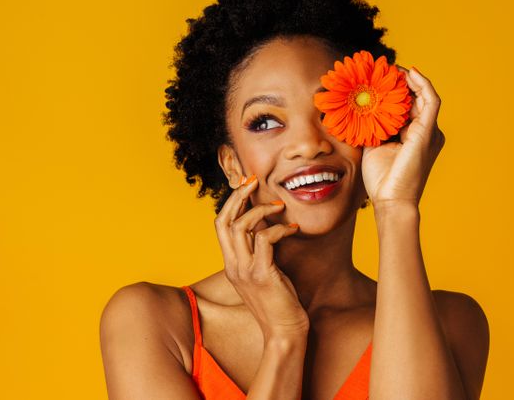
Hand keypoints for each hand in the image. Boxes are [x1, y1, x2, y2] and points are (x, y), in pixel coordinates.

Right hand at [214, 175, 309, 340]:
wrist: (284, 332)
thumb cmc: (279, 302)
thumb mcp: (263, 272)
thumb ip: (258, 251)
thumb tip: (265, 224)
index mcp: (231, 263)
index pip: (220, 224)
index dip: (231, 202)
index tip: (246, 186)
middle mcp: (233, 265)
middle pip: (223, 220)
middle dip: (238, 196)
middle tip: (254, 181)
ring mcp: (245, 270)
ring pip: (240, 226)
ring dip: (261, 210)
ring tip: (279, 207)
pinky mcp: (262, 274)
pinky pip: (265, 239)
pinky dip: (279, 229)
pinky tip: (293, 229)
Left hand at [361, 66, 445, 208]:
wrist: (390, 200)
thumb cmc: (381, 178)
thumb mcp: (372, 146)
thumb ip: (370, 128)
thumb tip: (354, 110)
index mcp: (412, 135)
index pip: (405, 105)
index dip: (392, 90)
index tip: (375, 78)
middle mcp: (424, 131)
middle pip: (414, 98)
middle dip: (399, 81)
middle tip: (381, 68)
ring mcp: (429, 131)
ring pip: (423, 95)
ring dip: (409, 79)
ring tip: (392, 67)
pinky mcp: (429, 131)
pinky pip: (431, 100)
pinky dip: (421, 84)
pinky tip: (408, 73)